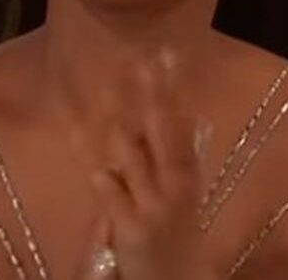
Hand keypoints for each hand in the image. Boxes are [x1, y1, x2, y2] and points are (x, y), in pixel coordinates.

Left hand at [85, 57, 214, 279]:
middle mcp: (176, 186)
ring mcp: (154, 207)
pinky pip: (110, 190)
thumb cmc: (174, 232)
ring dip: (118, 138)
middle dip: (154, 94)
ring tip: (108, 129)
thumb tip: (173, 111)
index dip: (173, 89)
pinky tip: (99, 174)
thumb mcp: (180, 193)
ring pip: (131, 154)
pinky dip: (104, 179)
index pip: (181, 122)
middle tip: (144, 62)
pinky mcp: (132, 229)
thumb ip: (172, 156)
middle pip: (164, 131)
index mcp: (188, 174)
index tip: (167, 54)